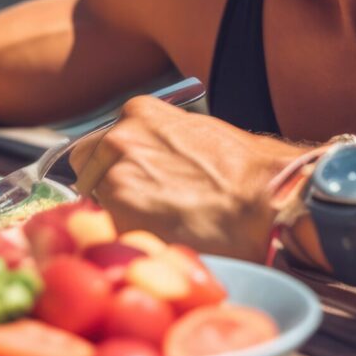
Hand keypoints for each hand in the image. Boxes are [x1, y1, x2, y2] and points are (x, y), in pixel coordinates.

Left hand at [67, 95, 304, 259]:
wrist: (269, 200)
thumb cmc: (248, 170)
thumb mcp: (198, 132)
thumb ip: (161, 142)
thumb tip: (149, 163)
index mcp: (138, 113)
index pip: (102, 142)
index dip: (114, 167)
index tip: (133, 185)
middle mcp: (118, 139)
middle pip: (86, 170)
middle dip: (105, 189)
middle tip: (142, 209)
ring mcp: (115, 178)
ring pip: (94, 205)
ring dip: (116, 218)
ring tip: (159, 229)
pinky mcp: (119, 217)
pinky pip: (108, 233)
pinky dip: (127, 241)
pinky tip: (160, 242)